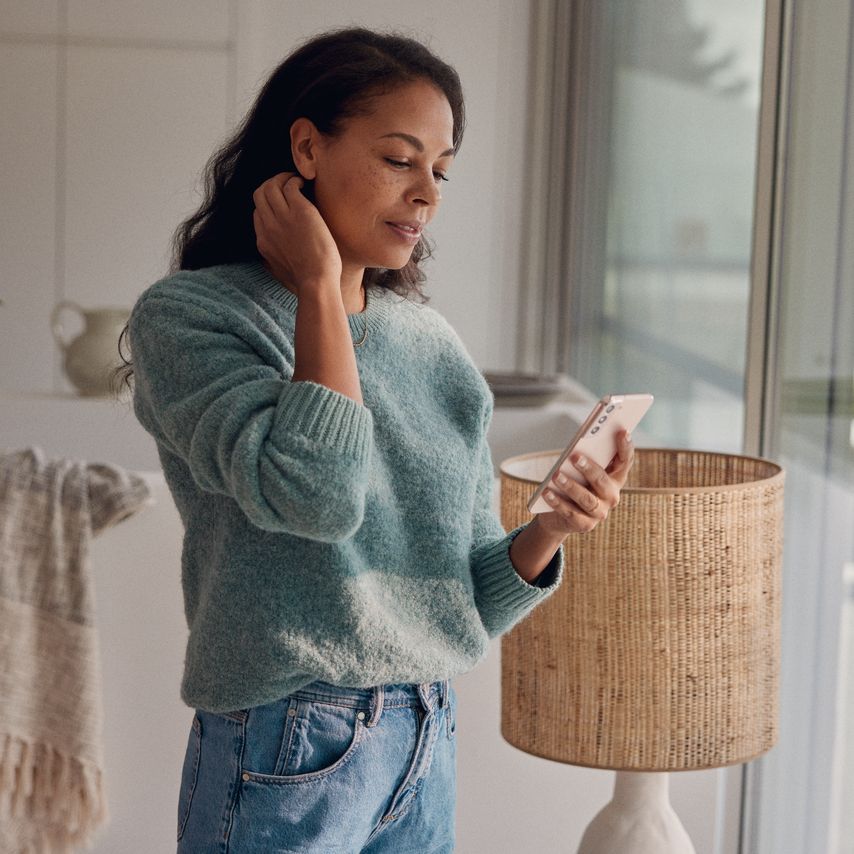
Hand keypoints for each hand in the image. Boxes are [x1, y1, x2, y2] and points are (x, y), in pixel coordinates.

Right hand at [252, 172, 341, 292]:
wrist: (316, 281)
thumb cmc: (307, 280)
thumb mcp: (282, 271)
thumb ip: (277, 259)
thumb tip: (280, 258)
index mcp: (263, 241)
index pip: (257, 212)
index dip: (268, 204)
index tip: (282, 203)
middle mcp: (268, 226)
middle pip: (259, 194)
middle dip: (271, 184)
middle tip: (287, 184)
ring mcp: (282, 218)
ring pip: (270, 185)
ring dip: (283, 178)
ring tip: (297, 181)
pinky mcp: (299, 211)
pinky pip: (289, 185)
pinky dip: (295, 180)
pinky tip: (305, 184)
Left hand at [535, 430, 634, 538]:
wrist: (559, 515)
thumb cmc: (573, 483)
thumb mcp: (580, 471)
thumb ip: (585, 457)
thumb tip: (578, 444)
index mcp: (615, 478)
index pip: (625, 461)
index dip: (626, 447)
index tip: (622, 431)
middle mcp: (611, 496)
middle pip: (602, 481)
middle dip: (589, 468)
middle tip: (575, 456)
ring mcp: (600, 512)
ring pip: (587, 499)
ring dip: (571, 486)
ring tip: (556, 475)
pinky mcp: (584, 525)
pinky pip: (570, 513)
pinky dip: (557, 502)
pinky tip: (546, 492)